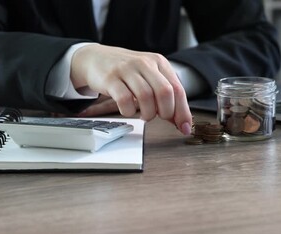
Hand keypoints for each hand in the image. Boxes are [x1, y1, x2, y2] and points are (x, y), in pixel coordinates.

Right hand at [70, 44, 191, 134]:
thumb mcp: (147, 76)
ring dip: (148, 113)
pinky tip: (128, 110)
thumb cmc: (124, 71)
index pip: (178, 89)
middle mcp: (144, 63)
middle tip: (159, 117)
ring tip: (144, 116)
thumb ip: (164, 95)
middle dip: (165, 112)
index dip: (183, 112)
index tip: (184, 127)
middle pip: (165, 92)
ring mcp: (126, 70)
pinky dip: (129, 111)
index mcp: (158, 62)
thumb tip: (180, 120)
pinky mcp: (111, 78)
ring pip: (146, 96)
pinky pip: (124, 99)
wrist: (95, 58)